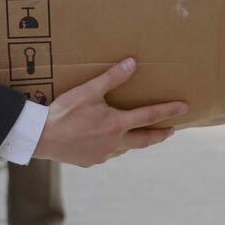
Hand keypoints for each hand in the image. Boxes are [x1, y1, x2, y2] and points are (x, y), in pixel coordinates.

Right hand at [33, 59, 187, 166]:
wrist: (41, 138)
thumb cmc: (64, 112)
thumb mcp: (88, 91)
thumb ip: (112, 77)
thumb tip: (132, 63)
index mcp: (116, 125)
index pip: (149, 116)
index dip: (168, 111)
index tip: (184, 108)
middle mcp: (114, 143)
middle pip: (144, 140)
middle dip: (160, 134)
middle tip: (171, 131)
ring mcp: (103, 155)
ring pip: (126, 148)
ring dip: (135, 141)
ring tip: (138, 134)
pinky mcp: (90, 162)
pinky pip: (108, 154)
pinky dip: (114, 146)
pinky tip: (107, 142)